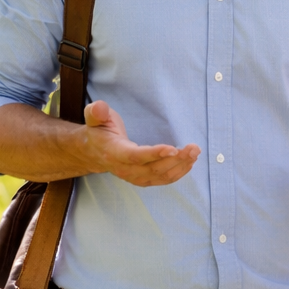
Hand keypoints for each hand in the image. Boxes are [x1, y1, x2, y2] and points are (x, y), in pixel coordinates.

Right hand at [79, 100, 200, 185]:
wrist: (93, 152)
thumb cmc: (99, 131)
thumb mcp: (94, 118)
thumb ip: (96, 112)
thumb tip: (99, 108)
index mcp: (113, 153)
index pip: (135, 156)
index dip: (154, 154)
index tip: (173, 148)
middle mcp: (124, 169)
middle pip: (153, 169)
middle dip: (176, 159)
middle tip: (193, 148)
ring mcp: (134, 177)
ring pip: (160, 176)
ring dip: (181, 165)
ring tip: (195, 152)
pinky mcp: (142, 180)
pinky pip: (163, 180)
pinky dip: (178, 173)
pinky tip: (189, 163)